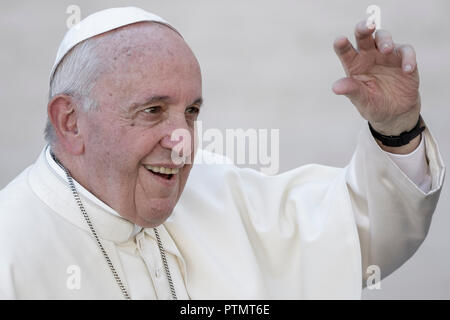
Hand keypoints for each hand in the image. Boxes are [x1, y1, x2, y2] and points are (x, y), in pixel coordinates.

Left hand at [333, 20, 420, 138]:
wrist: (395, 113)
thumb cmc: (374, 104)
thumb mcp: (362, 100)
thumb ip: (351, 91)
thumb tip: (335, 87)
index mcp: (354, 64)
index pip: (344, 51)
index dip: (341, 44)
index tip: (340, 40)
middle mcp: (368, 55)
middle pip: (364, 36)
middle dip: (364, 28)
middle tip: (368, 27)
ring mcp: (385, 55)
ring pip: (383, 37)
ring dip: (385, 40)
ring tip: (386, 50)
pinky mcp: (402, 58)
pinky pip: (406, 51)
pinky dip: (408, 57)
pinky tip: (407, 69)